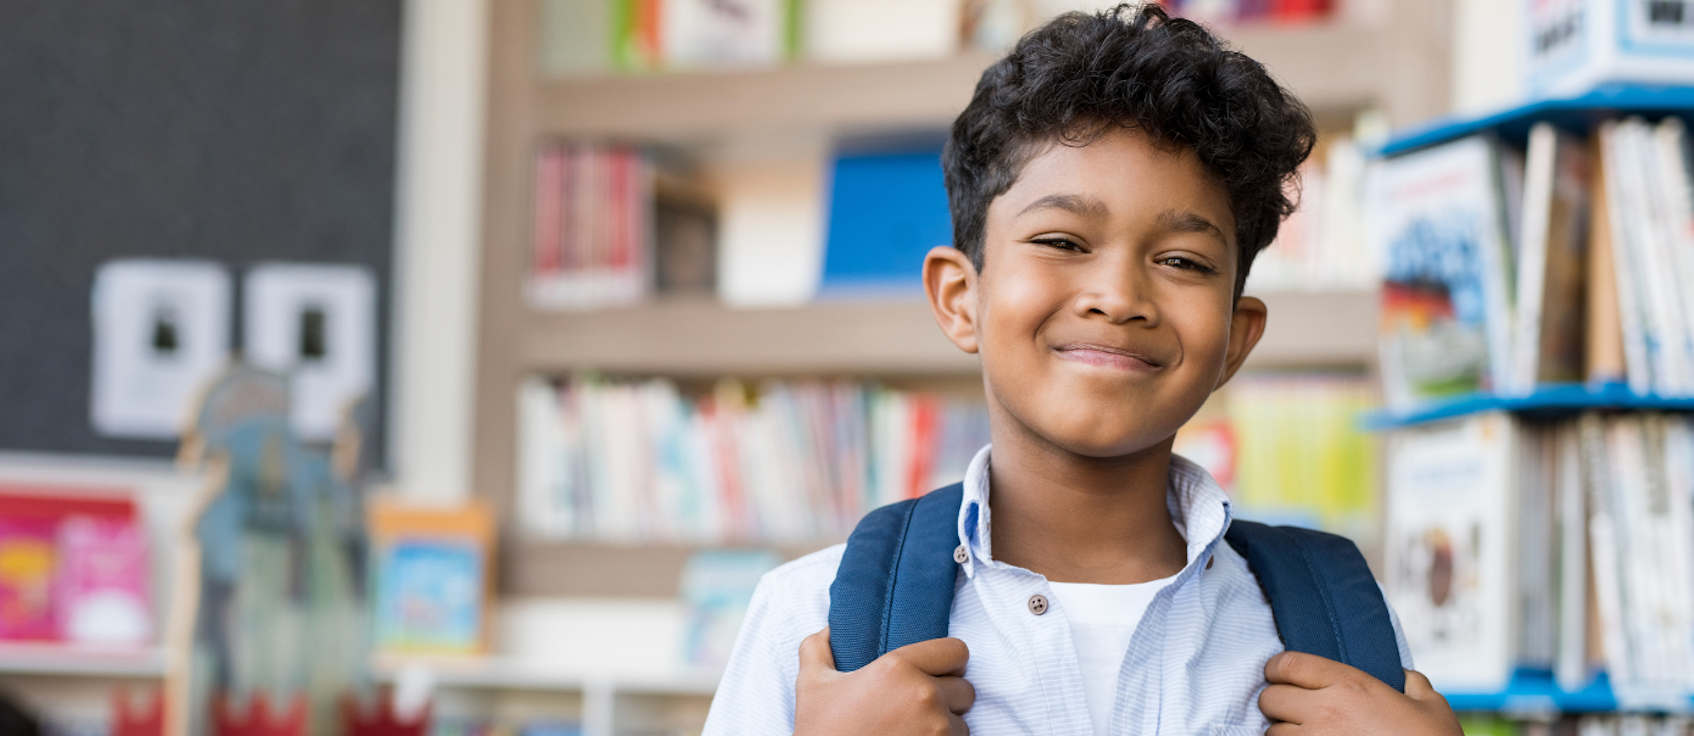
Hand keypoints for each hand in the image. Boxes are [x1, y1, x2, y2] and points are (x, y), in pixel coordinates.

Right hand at [794, 626, 974, 735]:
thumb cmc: (821, 733)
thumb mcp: (810, 685)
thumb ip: (818, 648)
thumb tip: (830, 630)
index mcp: (897, 668)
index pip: (957, 651)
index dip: (948, 661)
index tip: (935, 671)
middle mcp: (924, 696)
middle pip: (965, 689)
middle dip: (947, 697)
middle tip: (920, 706)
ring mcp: (937, 731)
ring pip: (962, 722)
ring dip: (945, 726)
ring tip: (913, 730)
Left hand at [1259, 651, 1462, 735]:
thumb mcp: (1431, 706)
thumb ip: (1411, 683)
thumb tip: (1402, 676)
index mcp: (1350, 685)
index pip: (1287, 664)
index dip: (1278, 669)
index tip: (1282, 676)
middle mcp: (1325, 711)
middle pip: (1269, 698)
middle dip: (1277, 703)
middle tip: (1293, 710)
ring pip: (1272, 733)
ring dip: (1283, 734)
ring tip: (1304, 735)